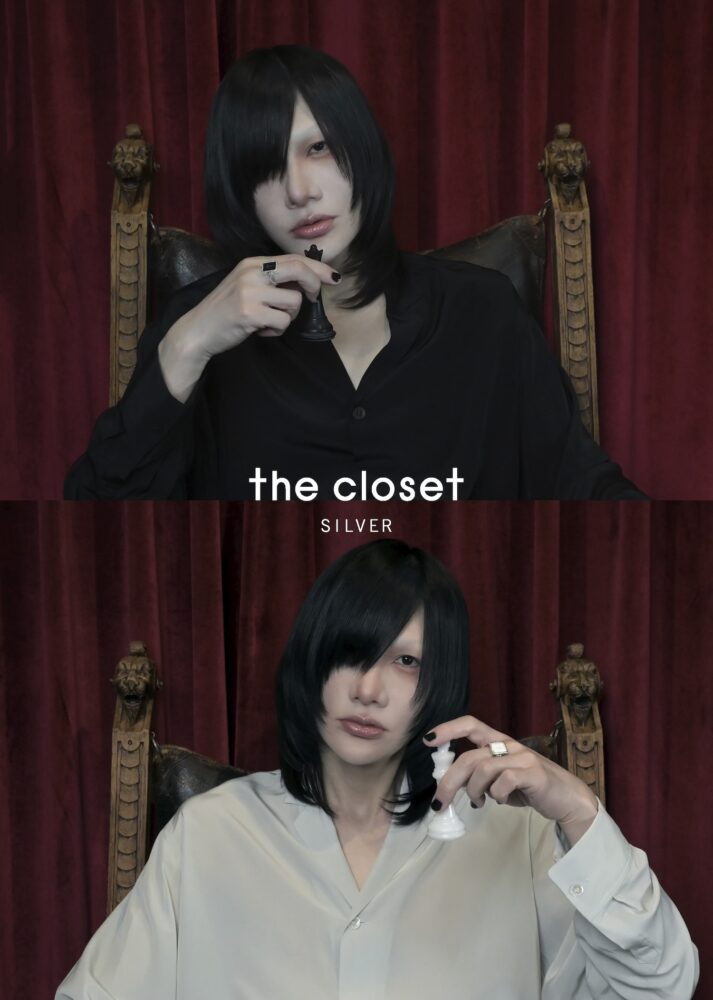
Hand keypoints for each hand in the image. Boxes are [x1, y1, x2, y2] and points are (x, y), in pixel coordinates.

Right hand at [173, 253, 340, 360]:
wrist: (199, 329)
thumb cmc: (227, 310)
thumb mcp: (248, 286)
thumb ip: (273, 281)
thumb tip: (306, 283)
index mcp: (253, 263)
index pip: (293, 259)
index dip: (318, 268)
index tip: (333, 277)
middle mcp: (252, 272)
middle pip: (299, 270)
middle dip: (314, 285)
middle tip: (313, 299)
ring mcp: (250, 292)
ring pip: (294, 302)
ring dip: (288, 317)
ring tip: (268, 321)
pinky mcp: (250, 312)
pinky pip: (283, 321)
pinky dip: (276, 330)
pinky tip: (261, 330)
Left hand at [424, 716, 597, 845]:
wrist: (566, 799)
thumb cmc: (529, 788)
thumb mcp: (499, 780)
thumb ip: (479, 776)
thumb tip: (452, 783)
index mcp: (499, 742)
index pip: (471, 724)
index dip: (448, 729)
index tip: (428, 740)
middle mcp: (510, 745)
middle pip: (470, 757)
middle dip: (450, 781)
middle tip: (439, 803)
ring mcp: (523, 757)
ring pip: (483, 769)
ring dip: (475, 791)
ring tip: (479, 802)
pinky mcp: (534, 773)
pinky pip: (504, 782)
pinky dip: (498, 795)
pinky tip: (503, 801)